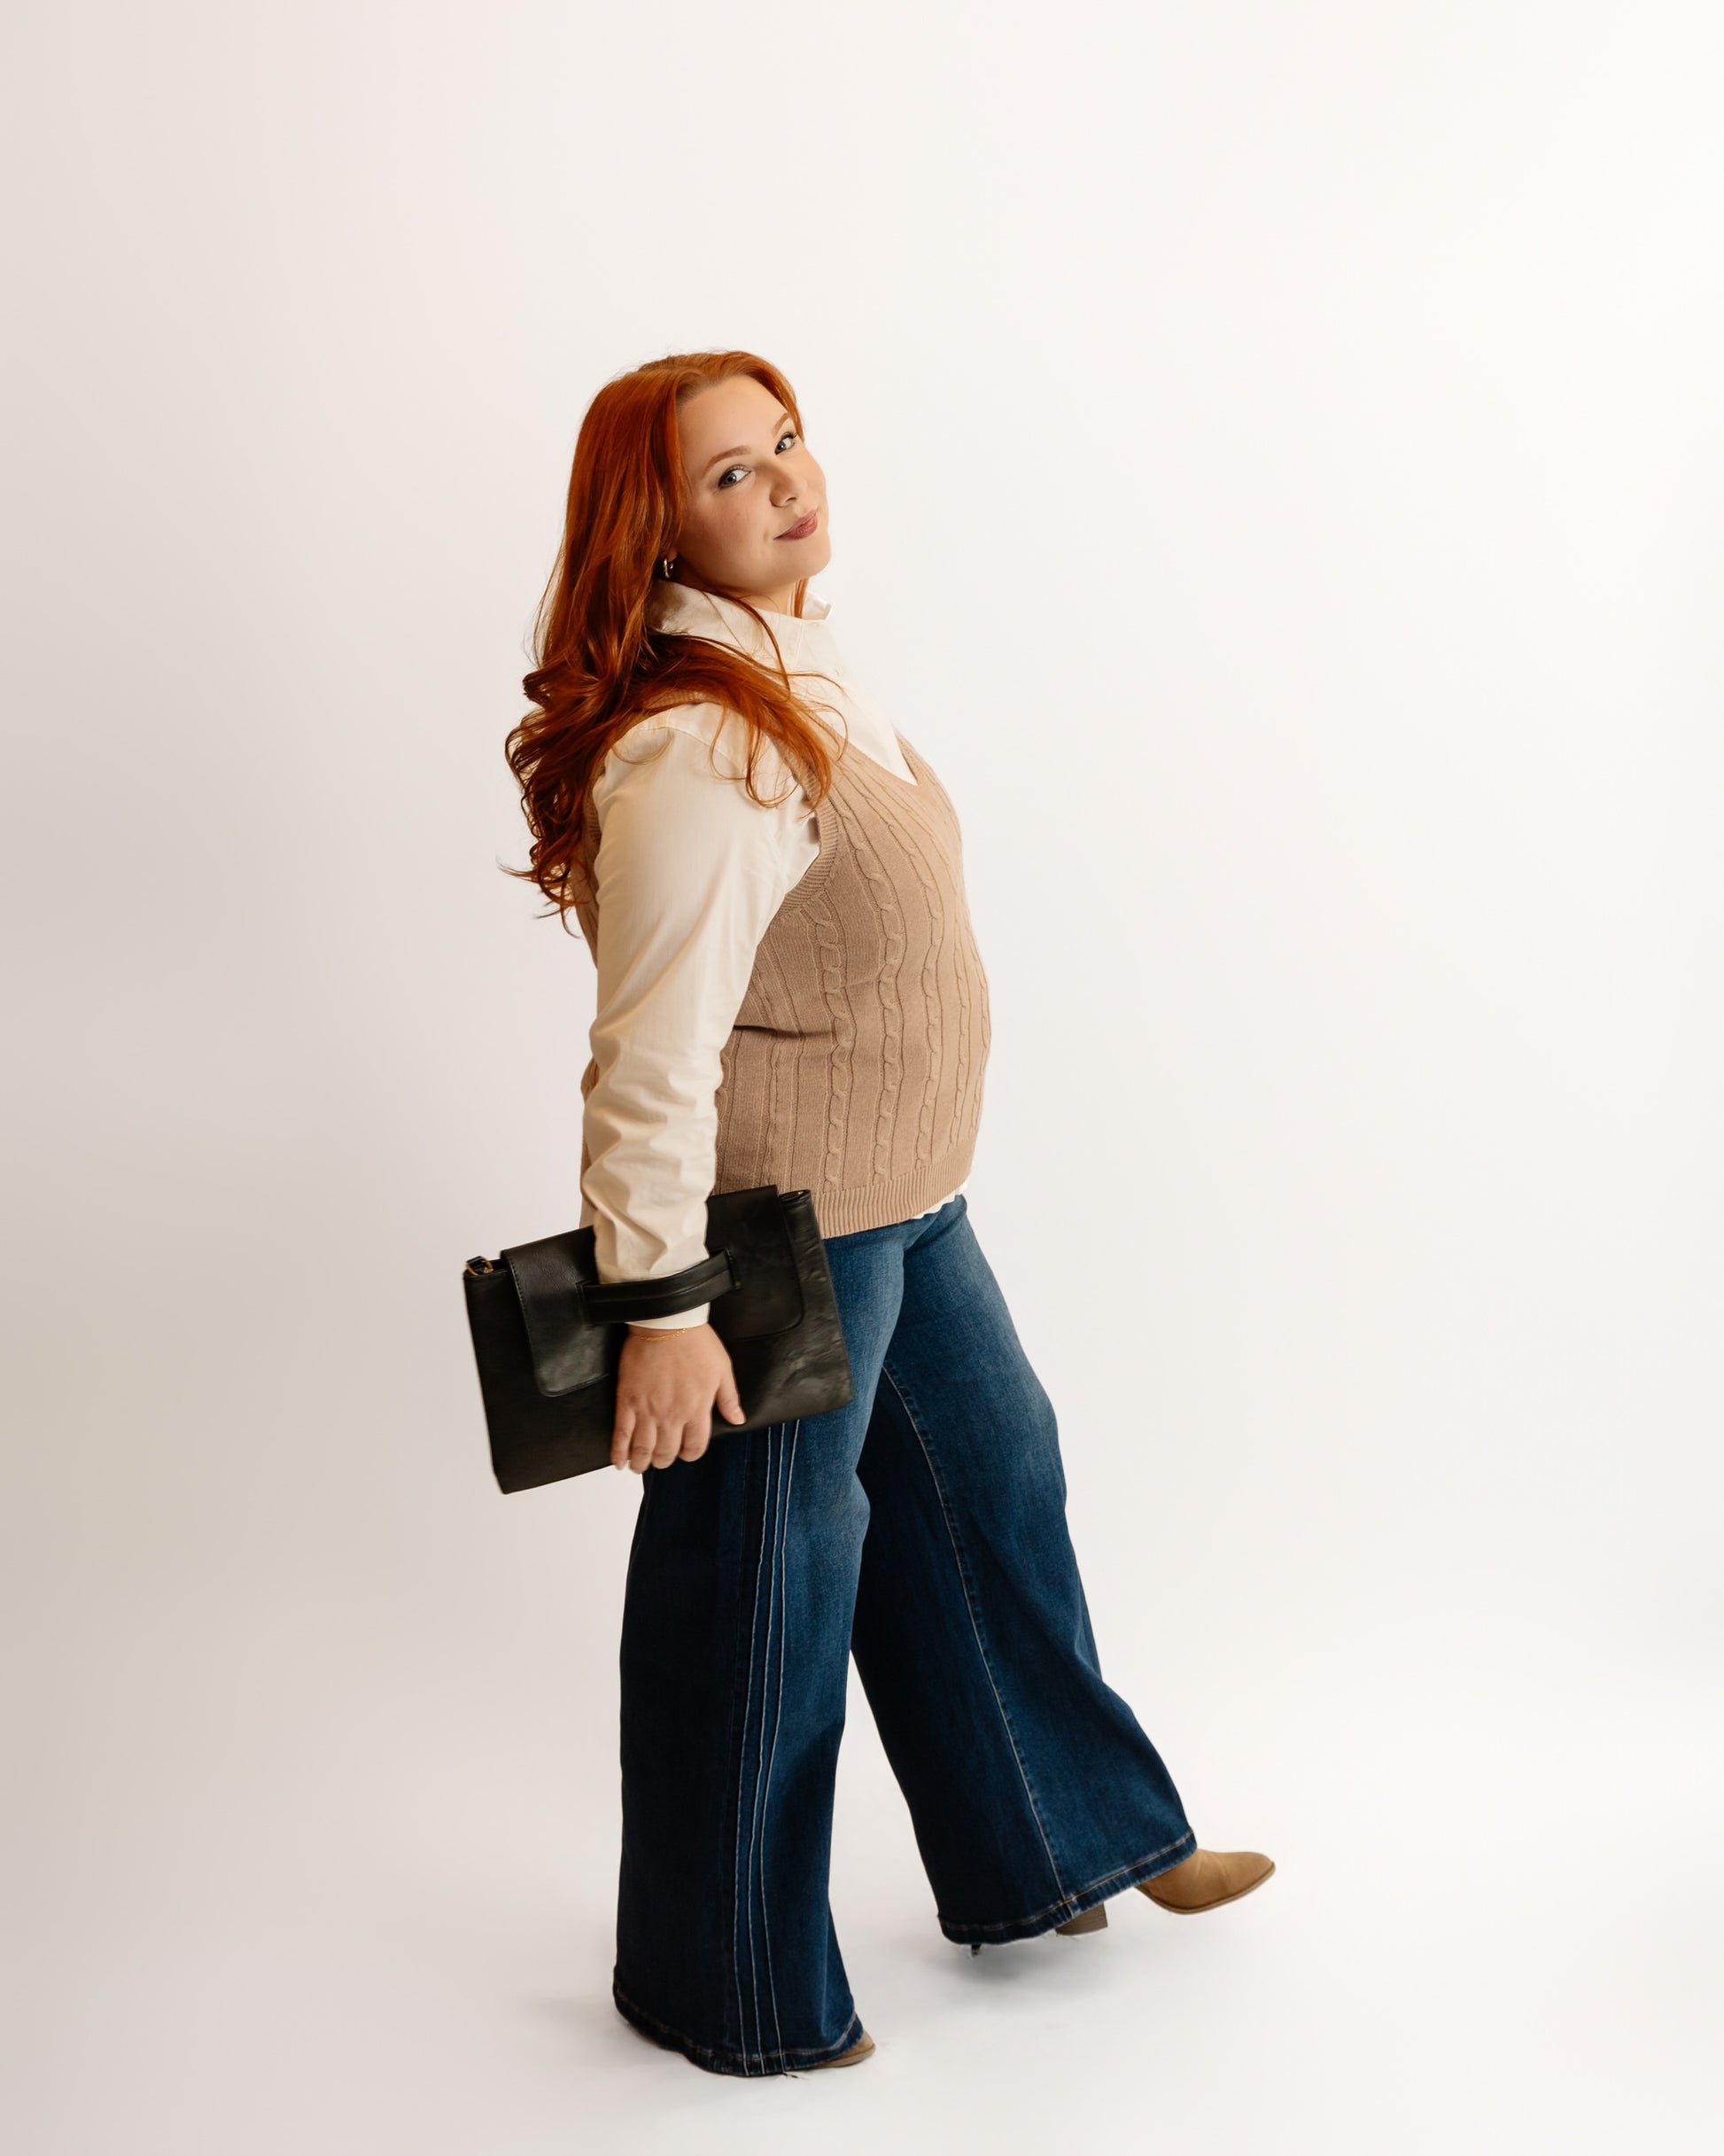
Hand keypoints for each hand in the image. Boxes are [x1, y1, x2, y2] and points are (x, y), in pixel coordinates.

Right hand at [611, 1323, 745, 1472]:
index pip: (695, 1446)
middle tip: (661, 1459)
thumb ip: (729, 1398)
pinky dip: (619, 1452)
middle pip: (667, 1453)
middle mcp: (672, 1415)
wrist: (665, 1323)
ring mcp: (647, 1411)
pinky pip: (621, 1434)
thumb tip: (738, 1420)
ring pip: (643, 1449)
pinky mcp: (627, 1401)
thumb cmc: (695, 1342)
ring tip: (640, 1465)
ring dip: (641, 1463)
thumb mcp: (722, 1369)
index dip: (690, 1453)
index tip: (686, 1451)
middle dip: (664, 1460)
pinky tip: (620, 1461)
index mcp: (697, 1409)